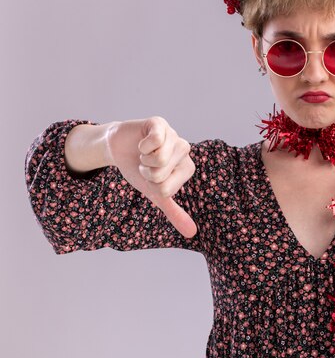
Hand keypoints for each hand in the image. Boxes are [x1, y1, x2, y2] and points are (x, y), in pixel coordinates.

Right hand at [105, 117, 197, 237]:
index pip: (166, 189)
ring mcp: (173, 135)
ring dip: (143, 159)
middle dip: (146, 171)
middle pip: (161, 174)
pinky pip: (154, 141)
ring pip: (159, 159)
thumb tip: (192, 234)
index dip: (151, 184)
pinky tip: (143, 141)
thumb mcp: (156, 194)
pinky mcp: (160, 123)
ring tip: (144, 153)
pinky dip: (142, 145)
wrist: (119, 148)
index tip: (151, 176)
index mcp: (187, 168)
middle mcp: (185, 150)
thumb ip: (174, 212)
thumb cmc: (139, 171)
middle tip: (145, 162)